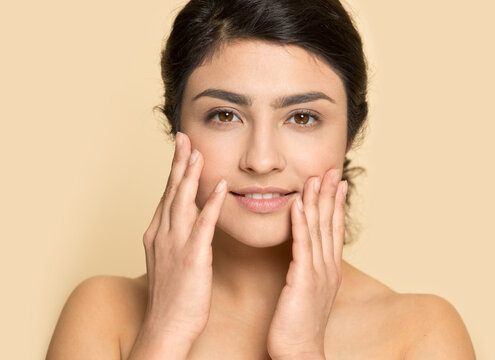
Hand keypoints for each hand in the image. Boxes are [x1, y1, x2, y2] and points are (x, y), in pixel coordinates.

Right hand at [140, 132, 226, 343]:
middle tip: (184, 137)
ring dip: (191, 175)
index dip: (175, 170)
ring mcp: (175, 245)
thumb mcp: (170, 258)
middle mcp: (162, 233)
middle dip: (179, 162)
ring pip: (182, 202)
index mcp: (158, 233)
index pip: (168, 194)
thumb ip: (177, 235)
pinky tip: (221, 187)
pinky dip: (211, 204)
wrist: (167, 326)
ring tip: (198, 152)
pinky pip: (203, 226)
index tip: (182, 148)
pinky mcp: (191, 258)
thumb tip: (188, 219)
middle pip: (172, 191)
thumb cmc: (173, 295)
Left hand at [267, 169, 346, 358]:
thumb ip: (309, 269)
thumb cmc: (299, 324)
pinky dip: (300, 223)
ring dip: (317, 202)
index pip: (334, 230)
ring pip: (318, 230)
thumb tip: (307, 255)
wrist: (300, 352)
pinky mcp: (303, 279)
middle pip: (331, 224)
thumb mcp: (308, 292)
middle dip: (331, 195)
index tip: (337, 182)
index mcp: (329, 269)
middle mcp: (328, 267)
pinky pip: (302, 246)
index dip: (336, 204)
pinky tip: (298, 204)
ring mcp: (318, 272)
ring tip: (316, 178)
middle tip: (333, 169)